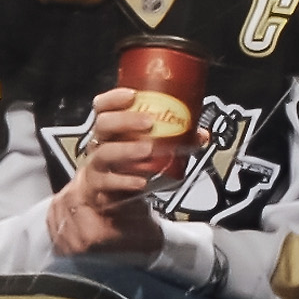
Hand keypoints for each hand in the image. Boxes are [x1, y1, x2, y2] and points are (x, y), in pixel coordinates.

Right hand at [45, 87, 197, 258]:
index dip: (114, 98)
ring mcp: (98, 167)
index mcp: (109, 131)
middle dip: (125, 121)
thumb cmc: (128, 169)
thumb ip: (174, 141)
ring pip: (105, 153)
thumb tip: (201, 134)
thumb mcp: (150, 153)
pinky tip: (141, 181)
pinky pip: (109, 183)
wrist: (110, 203)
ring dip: (127, 149)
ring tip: (147, 149)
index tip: (132, 95)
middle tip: (148, 122)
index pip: (102, 107)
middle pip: (103, 125)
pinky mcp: (100, 189)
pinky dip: (126, 181)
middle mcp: (100, 145)